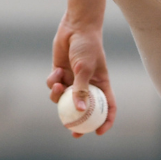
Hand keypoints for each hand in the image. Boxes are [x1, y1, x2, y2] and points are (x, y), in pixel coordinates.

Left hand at [47, 12, 116, 136]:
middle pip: (84, 108)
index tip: (98, 132)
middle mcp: (87, 84)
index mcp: (101, 84)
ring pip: (64, 98)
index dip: (105, 120)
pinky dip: (53, 82)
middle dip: (77, 121)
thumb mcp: (84, 68)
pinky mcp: (60, 73)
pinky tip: (56, 72)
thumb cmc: (86, 46)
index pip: (107, 106)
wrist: (75, 27)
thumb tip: (79, 110)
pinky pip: (54, 85)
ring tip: (57, 85)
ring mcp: (73, 79)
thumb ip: (80, 90)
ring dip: (58, 96)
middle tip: (72, 131)